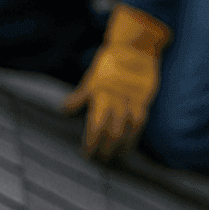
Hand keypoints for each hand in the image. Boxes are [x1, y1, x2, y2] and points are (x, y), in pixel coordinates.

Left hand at [61, 4, 171, 162]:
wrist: (135, 49)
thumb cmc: (109, 63)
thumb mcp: (90, 78)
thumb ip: (79, 97)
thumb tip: (64, 110)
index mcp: (100, 94)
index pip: (95, 125)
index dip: (91, 142)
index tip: (86, 154)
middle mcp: (116, 100)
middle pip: (110, 131)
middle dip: (104, 148)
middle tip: (99, 160)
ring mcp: (131, 100)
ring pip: (126, 129)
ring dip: (119, 146)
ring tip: (114, 157)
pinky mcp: (144, 100)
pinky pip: (140, 122)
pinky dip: (134, 136)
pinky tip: (129, 146)